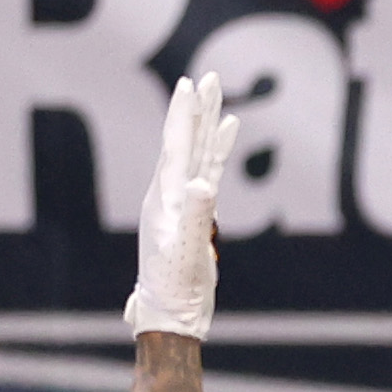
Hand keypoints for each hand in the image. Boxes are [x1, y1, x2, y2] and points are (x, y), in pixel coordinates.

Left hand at [125, 73, 236, 341]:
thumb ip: (197, 217)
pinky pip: (209, 173)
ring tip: (221, 101)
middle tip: (209, 78)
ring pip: (199, 154)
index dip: (183, 115)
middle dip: (198, 110)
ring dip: (209, 127)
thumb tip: (205, 184)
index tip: (189, 84)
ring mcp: (183, 201)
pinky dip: (218, 153)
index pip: (176, 146)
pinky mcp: (197, 213)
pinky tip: (226, 139)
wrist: (170, 312)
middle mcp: (171, 193)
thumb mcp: (186, 253)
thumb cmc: (175, 286)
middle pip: (186, 141)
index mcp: (165, 197)